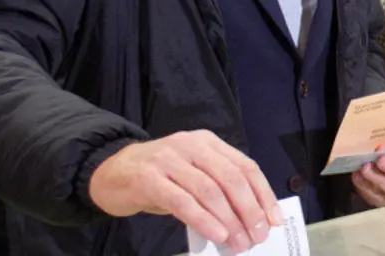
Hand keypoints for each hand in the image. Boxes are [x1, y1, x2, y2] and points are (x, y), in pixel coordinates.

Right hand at [88, 131, 280, 251]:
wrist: (110, 173)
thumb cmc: (158, 178)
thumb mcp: (191, 175)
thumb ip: (216, 190)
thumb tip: (247, 221)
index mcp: (207, 142)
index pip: (245, 166)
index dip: (263, 194)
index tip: (274, 219)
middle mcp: (190, 145)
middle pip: (231, 178)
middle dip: (249, 210)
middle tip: (257, 236)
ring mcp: (168, 159)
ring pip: (209, 191)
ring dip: (228, 220)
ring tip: (238, 242)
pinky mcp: (148, 178)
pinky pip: (182, 201)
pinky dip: (203, 220)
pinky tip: (216, 234)